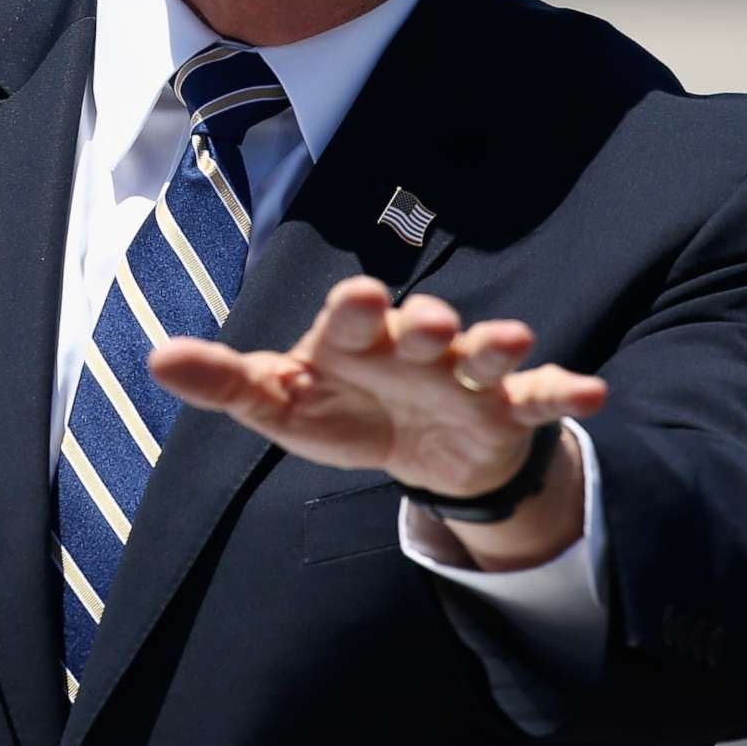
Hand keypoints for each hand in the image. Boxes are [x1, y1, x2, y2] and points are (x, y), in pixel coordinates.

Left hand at [148, 276, 605, 565]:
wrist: (421, 449)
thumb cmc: (344, 409)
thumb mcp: (281, 404)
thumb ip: (225, 383)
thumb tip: (155, 358)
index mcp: (356, 342)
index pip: (350, 320)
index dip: (353, 311)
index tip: (356, 296)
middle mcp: (414, 347)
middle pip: (422, 328)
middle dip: (425, 324)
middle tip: (427, 323)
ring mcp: (465, 376)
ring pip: (482, 353)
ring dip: (493, 346)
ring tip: (508, 341)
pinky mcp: (508, 409)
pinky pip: (541, 397)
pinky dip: (564, 391)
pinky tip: (591, 391)